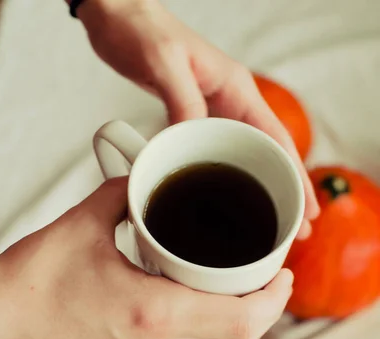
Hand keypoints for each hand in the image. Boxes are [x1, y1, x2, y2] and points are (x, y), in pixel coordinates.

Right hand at [0, 178, 292, 338]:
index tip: (283, 274)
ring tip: (243, 299)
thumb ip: (127, 194)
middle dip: (265, 313)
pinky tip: (202, 321)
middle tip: (269, 283)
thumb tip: (147, 178)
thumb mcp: (84, 224)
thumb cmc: (28, 283)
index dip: (274, 298)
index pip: (242, 318)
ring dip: (239, 331)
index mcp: (151, 314)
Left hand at [78, 0, 318, 237]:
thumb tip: (195, 140)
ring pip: (245, 160)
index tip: (307, 207)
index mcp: (236, 91)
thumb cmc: (142, 31)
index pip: (277, 139)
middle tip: (297, 231)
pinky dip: (225, 182)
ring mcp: (212, 115)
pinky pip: (216, 157)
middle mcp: (230, 105)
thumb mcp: (164, 63)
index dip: (295, 175)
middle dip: (286, 192)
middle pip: (269, 156)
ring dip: (259, 191)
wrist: (117, 19)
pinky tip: (225, 203)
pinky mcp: (191, 122)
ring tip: (271, 226)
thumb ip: (182, 100)